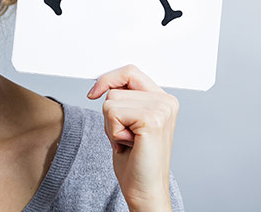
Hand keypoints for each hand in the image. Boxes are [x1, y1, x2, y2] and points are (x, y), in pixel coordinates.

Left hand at [87, 65, 178, 211]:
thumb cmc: (135, 158)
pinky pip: (112, 112)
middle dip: (110, 113)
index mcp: (163, 99)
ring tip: (128, 141)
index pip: (129, 71)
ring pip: (110, 101)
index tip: (94, 93)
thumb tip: (101, 84)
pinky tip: (129, 144)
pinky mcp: (152, 120)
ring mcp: (161, 109)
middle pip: (115, 87)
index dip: (108, 79)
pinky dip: (113, 131)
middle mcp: (166, 101)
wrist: (144, 189)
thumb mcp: (127, 120)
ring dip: (111, 125)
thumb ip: (123, 99)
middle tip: (125, 134)